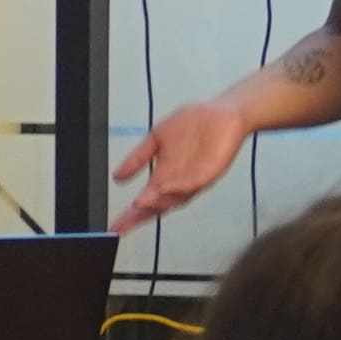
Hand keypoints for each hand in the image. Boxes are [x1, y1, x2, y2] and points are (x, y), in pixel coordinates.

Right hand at [110, 99, 250, 225]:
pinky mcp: (211, 170)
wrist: (225, 113)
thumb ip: (138, 158)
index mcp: (165, 175)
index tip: (115, 226)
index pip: (146, 200)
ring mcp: (195, 178)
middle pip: (158, 205)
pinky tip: (165, 188)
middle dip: (141, 215)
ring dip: (157, 202)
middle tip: (124, 223)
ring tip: (138, 205)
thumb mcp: (156, 138)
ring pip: (175, 197)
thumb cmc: (194, 125)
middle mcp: (179, 182)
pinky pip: (194, 182)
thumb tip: (117, 177)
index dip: (131, 215)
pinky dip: (180, 187)